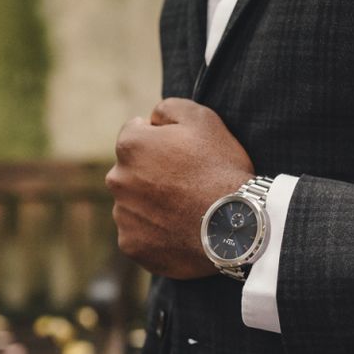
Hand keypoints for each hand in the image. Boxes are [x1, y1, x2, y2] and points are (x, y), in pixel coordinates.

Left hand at [106, 98, 253, 278]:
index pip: (136, 133)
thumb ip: (168, 108)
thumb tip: (151, 118)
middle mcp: (118, 179)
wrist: (235, 224)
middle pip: (132, 170)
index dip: (162, 140)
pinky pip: (140, 233)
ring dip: (153, 202)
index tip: (185, 152)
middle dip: (153, 172)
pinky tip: (181, 229)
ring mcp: (123, 215)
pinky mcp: (132, 245)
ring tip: (187, 208)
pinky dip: (155, 232)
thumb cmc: (220, 167)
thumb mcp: (203, 119)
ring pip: (134, 203)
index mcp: (131, 145)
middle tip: (188, 181)